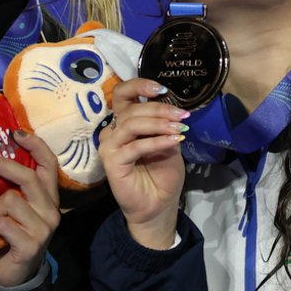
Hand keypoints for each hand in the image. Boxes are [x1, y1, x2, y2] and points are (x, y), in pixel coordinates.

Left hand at [0, 130, 61, 287]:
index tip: (15, 132)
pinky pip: (3, 223)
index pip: (50, 164)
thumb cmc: (9, 237)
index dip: (35, 145)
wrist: (13, 276)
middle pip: (29, 177)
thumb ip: (9, 190)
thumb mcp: (12, 210)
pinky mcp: (32, 244)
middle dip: (1, 165)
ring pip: (11, 200)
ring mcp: (44, 228)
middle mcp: (51, 210)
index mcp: (47, 198)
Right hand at [99, 77, 186, 249]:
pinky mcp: (111, 162)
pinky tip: (174, 142)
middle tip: (182, 116)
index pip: (122, 94)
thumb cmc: (162, 174)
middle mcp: (113, 131)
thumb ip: (165, 126)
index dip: (139, 85)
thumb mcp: (169, 143)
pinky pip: (134, 146)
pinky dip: (156, 141)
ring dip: (158, 124)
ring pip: (130, 124)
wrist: (158, 205)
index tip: (162, 89)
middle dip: (158, 109)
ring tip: (179, 130)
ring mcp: (109, 146)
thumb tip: (173, 111)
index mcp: (124, 122)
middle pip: (130, 108)